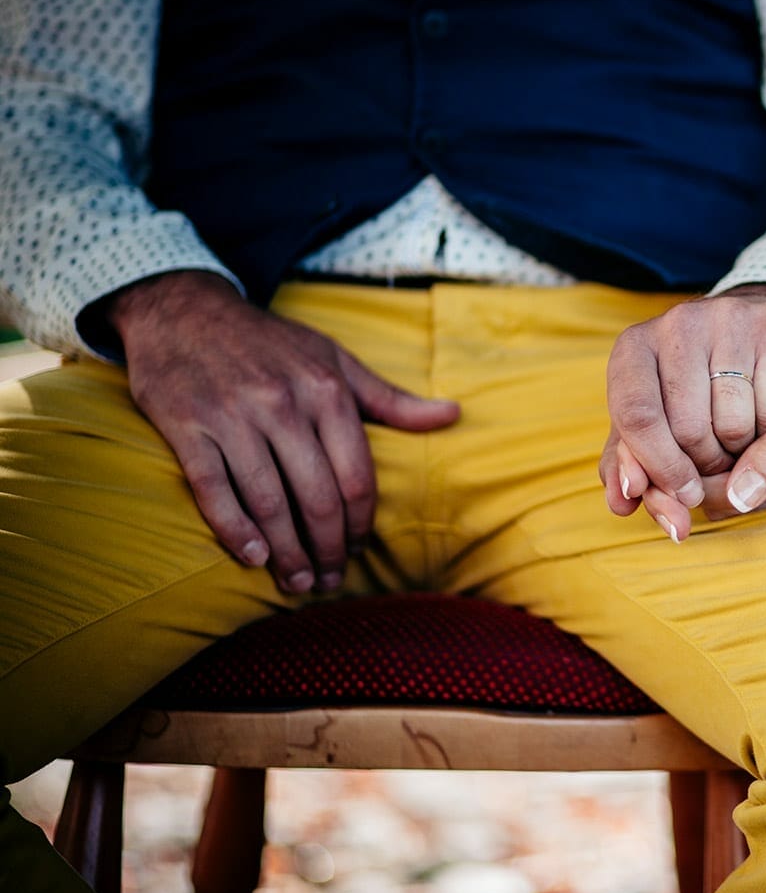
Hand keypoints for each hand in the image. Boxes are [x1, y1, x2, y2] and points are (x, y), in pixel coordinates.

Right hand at [109, 271, 459, 594]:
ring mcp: (232, 416)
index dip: (361, 523)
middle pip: (317, 497)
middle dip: (328, 548)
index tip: (359, 549)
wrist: (186, 311)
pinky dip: (234, 529)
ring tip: (297, 581)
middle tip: (330, 580)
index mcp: (326, 391)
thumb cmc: (272, 345)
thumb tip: (453, 415)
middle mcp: (282, 404)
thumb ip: (391, 399)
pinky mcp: (186, 426)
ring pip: (268, 501)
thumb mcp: (337, 361)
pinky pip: (213, 488)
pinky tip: (253, 557)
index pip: (356, 476)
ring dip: (286, 552)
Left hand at [603, 316, 765, 538]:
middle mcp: (678, 323)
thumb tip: (622, 502)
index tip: (683, 496)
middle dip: (706, 467)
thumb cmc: (697, 386)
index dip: (659, 467)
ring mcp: (729, 319)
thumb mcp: (657, 417)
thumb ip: (631, 463)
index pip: (635, 415)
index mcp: (634, 346)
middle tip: (719, 468)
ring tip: (742, 442)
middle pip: (687, 428)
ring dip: (742, 454)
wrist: (760, 330)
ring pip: (733, 423)